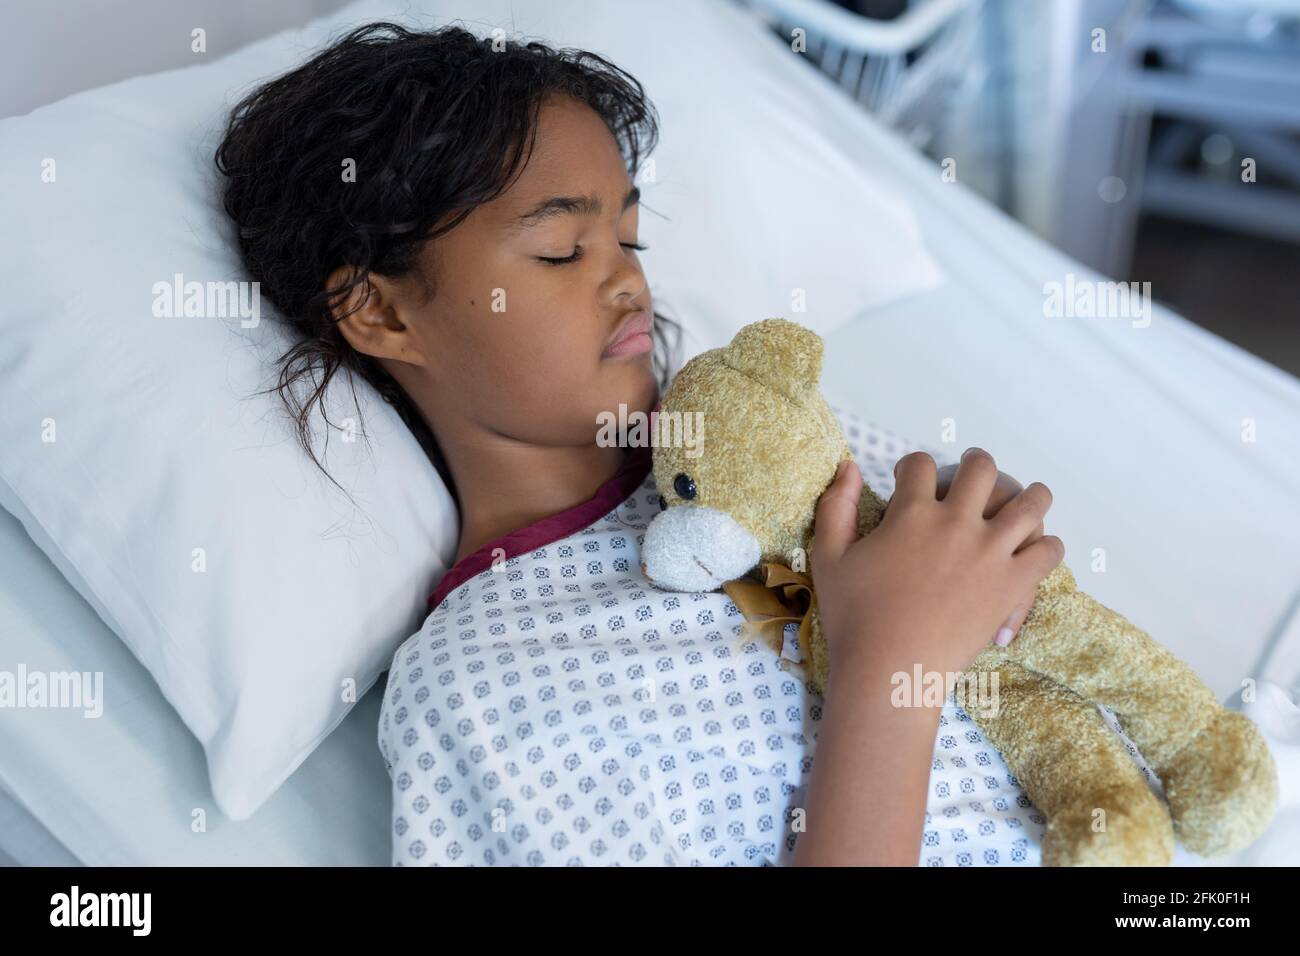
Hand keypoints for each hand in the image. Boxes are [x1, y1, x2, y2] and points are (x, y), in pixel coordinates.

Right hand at [811, 449, 1063, 685]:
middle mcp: (956, 522)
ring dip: (1029, 495)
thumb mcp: (830, 557)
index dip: (914, 466)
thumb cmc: (854, 617)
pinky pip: (1047, 553)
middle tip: (972, 474)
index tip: (910, 479)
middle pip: (981, 470)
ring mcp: (991, 552)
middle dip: (976, 464)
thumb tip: (848, 466)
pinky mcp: (1013, 585)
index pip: (920, 465)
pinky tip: (1035, 549)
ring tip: (1027, 498)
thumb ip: (836, 506)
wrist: (891, 671)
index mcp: (911, 513)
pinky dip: (1047, 546)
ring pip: (1030, 503)